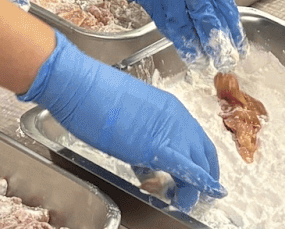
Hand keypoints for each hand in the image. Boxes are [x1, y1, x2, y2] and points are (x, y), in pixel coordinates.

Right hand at [20, 31, 223, 212]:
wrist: (80, 85)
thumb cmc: (94, 94)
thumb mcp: (126, 116)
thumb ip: (140, 136)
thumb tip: (143, 160)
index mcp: (168, 107)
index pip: (195, 137)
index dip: (200, 159)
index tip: (198, 174)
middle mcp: (175, 117)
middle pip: (203, 151)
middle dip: (204, 175)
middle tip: (196, 192)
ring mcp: (168, 131)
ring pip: (198, 164)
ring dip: (196, 186)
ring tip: (185, 200)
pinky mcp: (157, 147)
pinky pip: (188, 169)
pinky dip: (198, 185)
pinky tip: (195, 196)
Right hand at [80, 0, 241, 64]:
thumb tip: (213, 0)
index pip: (223, 1)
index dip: (230, 24)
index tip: (237, 40)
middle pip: (207, 15)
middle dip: (217, 39)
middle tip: (226, 58)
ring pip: (187, 24)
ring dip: (196, 45)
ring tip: (205, 60)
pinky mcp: (152, 0)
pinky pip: (168, 24)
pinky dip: (178, 39)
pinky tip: (186, 50)